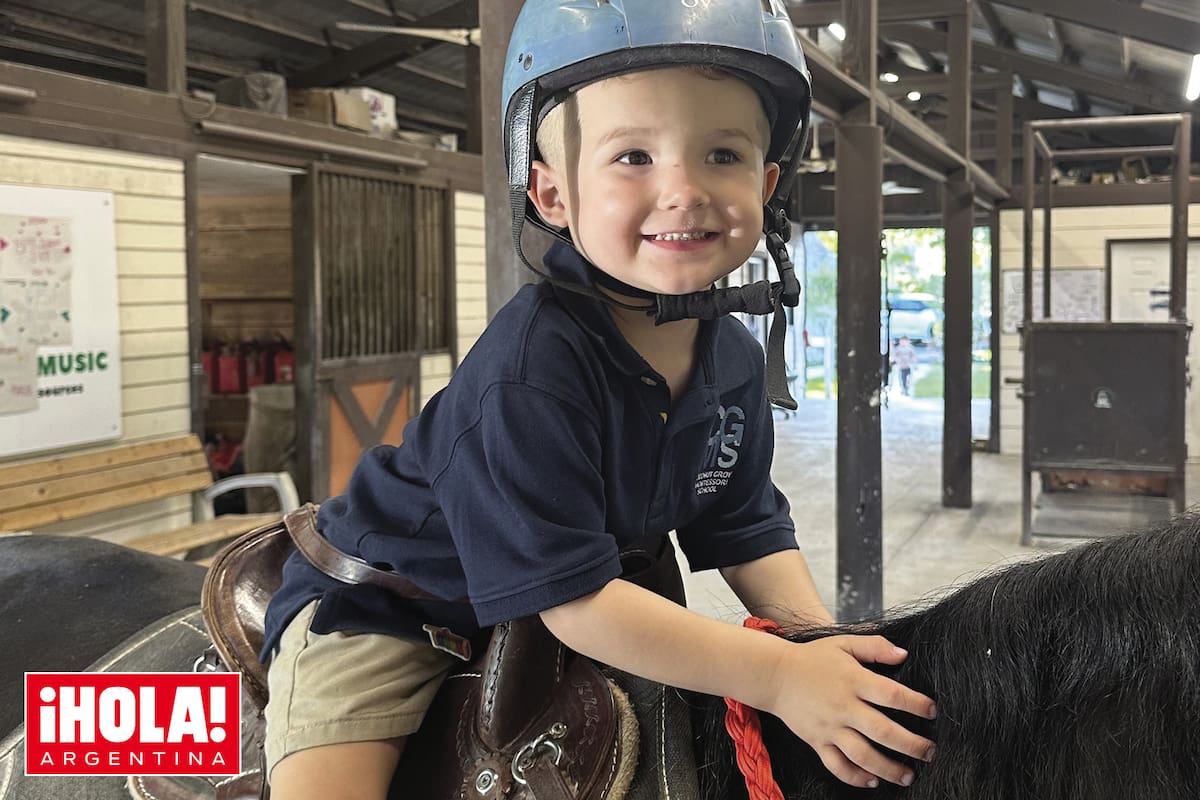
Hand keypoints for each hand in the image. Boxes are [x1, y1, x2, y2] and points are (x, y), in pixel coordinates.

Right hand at [764, 635, 936, 788]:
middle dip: (912, 745)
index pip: (892, 695)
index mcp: (853, 681)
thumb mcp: (844, 643)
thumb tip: (903, 655)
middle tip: (930, 752)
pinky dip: (856, 777)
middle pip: (884, 732)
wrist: (774, 674)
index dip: (916, 704)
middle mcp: (843, 707)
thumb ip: (875, 647)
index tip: (932, 711)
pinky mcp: (817, 741)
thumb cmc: (812, 658)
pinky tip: (872, 780)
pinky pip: (838, 766)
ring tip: (909, 775)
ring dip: (889, 769)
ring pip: (863, 755)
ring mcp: (829, 727)